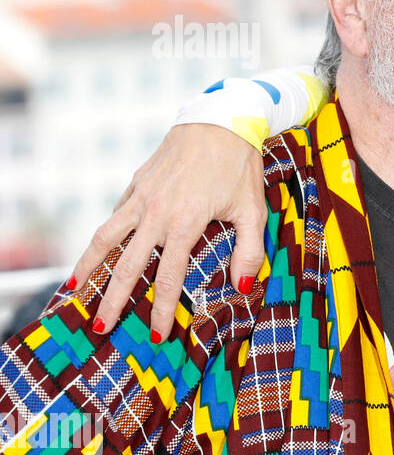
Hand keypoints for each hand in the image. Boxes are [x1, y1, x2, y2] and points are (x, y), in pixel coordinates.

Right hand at [70, 124, 265, 341]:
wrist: (220, 120)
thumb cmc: (240, 166)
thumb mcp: (253, 210)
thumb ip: (249, 251)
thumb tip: (243, 287)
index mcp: (185, 223)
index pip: (169, 277)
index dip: (163, 308)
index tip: (159, 334)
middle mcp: (156, 213)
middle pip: (127, 265)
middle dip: (113, 299)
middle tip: (101, 326)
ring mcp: (141, 197)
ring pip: (105, 238)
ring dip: (89, 266)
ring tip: (78, 291)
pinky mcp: (136, 184)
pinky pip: (115, 216)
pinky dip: (103, 238)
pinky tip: (99, 253)